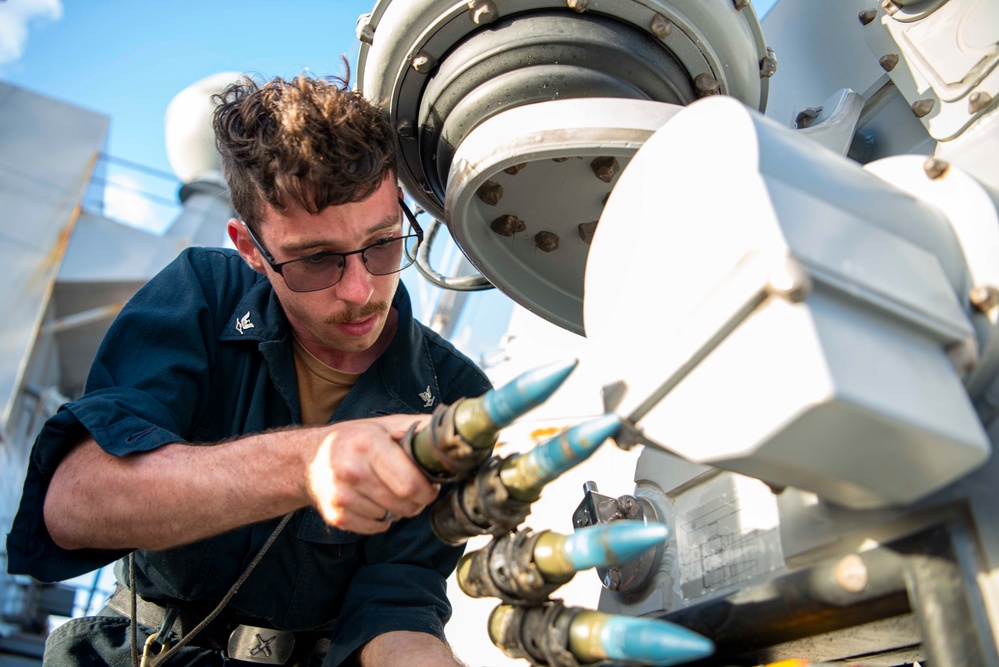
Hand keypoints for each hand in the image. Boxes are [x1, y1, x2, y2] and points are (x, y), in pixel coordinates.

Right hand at [306, 414, 436, 533]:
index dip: (429, 489)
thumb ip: (418, 427)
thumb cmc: (353, 440)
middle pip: (405, 504)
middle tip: (415, 490)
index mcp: (368, 445)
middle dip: (417, 501)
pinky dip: (382, 519)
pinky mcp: (336, 516)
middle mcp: (352, 471)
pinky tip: (374, 501)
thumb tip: (451, 428)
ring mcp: (342, 497)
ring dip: (399, 509)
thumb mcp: (384, 425)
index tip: (430, 484)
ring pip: (392, 518)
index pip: (411, 484)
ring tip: (389, 491)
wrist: (308, 458)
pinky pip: (376, 528)